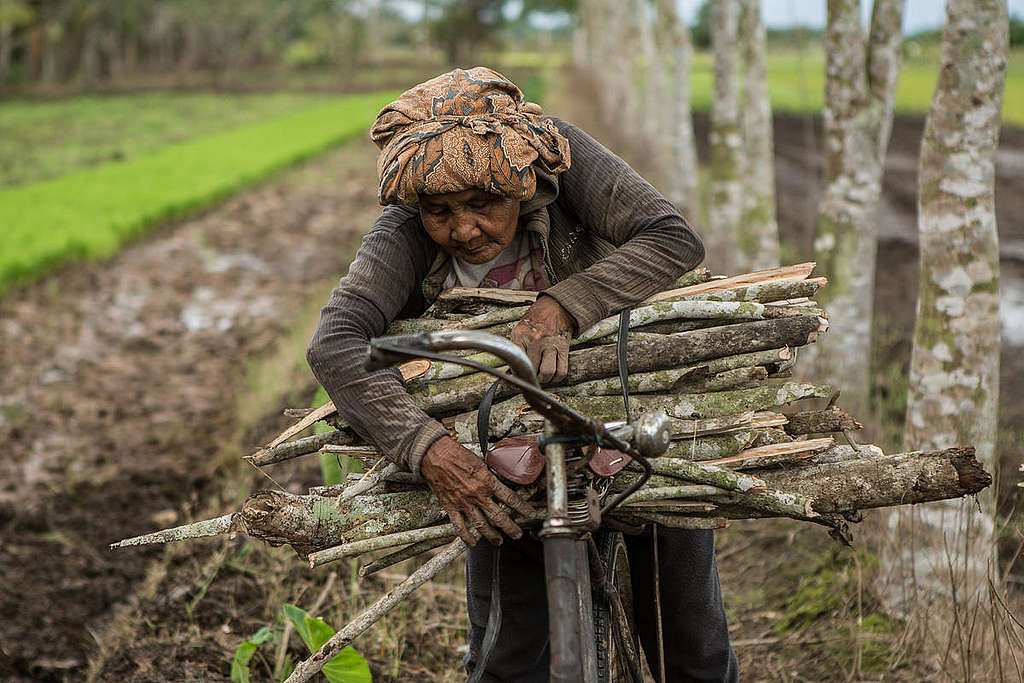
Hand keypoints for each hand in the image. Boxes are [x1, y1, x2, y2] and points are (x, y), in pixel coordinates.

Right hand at [421, 436, 535, 545]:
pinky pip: (460, 526)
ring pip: (481, 525)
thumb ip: (489, 475)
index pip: (510, 498)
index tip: (530, 513)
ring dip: (492, 536)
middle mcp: (478, 494)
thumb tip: (500, 482)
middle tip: (518, 534)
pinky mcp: (451, 507)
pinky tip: (473, 542)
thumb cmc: (456, 454)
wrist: (435, 455)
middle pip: (499, 516)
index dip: (523, 508)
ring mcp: (464, 503)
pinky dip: (466, 537)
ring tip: (498, 541)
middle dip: (511, 528)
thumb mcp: (480, 461)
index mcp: (487, 481)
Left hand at [510, 295, 575, 384]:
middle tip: (530, 379)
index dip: (517, 375)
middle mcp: (536, 340)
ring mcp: (550, 344)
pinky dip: (556, 378)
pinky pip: (561, 371)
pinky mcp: (563, 348)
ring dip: (544, 380)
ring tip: (541, 378)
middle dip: (531, 379)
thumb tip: (513, 370)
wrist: (556, 307)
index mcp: (521, 334)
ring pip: (547, 373)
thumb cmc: (536, 319)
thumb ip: (516, 347)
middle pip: (532, 370)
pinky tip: (552, 375)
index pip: (516, 361)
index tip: (517, 379)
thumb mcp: (520, 328)